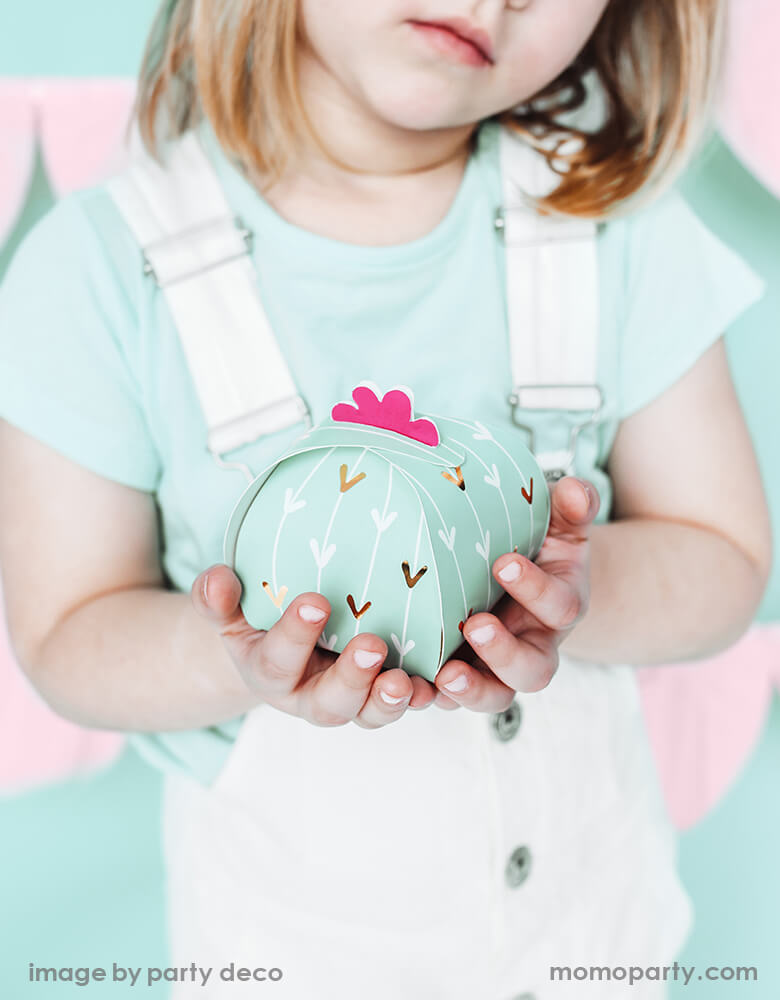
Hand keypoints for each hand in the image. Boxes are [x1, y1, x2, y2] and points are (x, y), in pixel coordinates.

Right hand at [190, 565, 438, 727]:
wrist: (277, 646)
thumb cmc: (256, 619)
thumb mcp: (230, 611)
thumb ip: (217, 598)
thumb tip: (216, 579)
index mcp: (269, 672)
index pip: (278, 661)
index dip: (295, 635)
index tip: (315, 601)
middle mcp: (309, 696)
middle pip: (329, 703)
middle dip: (352, 678)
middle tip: (373, 645)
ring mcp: (350, 700)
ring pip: (368, 713)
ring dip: (389, 700)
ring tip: (407, 682)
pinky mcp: (382, 695)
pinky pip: (402, 704)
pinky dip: (421, 696)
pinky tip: (438, 683)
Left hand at [432, 476, 599, 710]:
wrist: (517, 578)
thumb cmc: (536, 546)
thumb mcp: (557, 524)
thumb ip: (571, 507)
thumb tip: (578, 489)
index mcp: (560, 607)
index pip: (559, 606)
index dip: (535, 588)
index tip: (504, 564)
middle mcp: (535, 646)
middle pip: (534, 670)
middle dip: (505, 653)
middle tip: (475, 626)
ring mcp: (498, 669)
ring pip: (495, 695)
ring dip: (470, 689)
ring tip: (443, 676)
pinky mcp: (463, 675)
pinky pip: (451, 697)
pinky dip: (431, 696)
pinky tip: (407, 686)